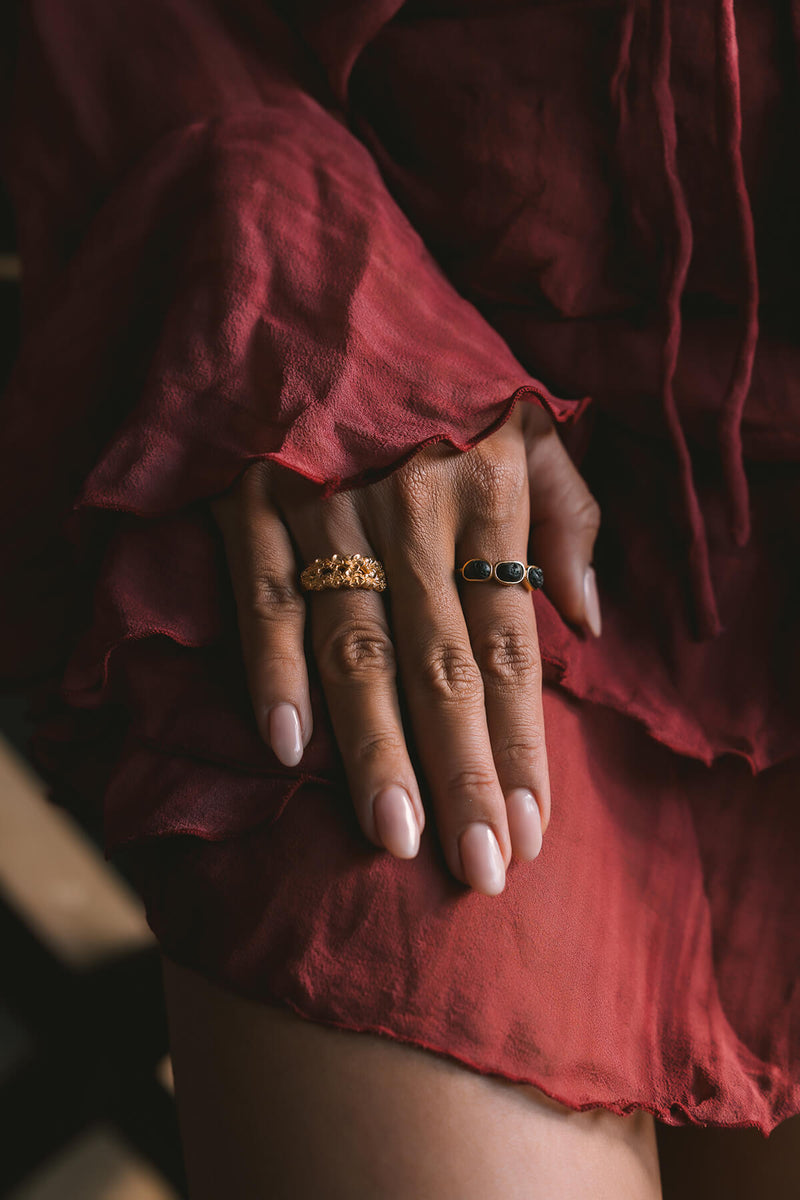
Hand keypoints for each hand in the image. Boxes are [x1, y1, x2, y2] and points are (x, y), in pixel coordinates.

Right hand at [210, 403, 600, 895]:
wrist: (320, 269)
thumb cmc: (433, 365)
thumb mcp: (529, 418)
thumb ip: (570, 513)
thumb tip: (590, 620)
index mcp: (486, 500)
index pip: (511, 648)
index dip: (523, 744)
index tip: (533, 830)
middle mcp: (414, 515)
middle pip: (444, 668)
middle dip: (463, 775)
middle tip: (478, 871)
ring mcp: (329, 507)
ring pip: (359, 647)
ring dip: (377, 749)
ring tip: (395, 839)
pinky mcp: (254, 495)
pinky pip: (265, 594)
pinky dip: (273, 670)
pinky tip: (287, 752)